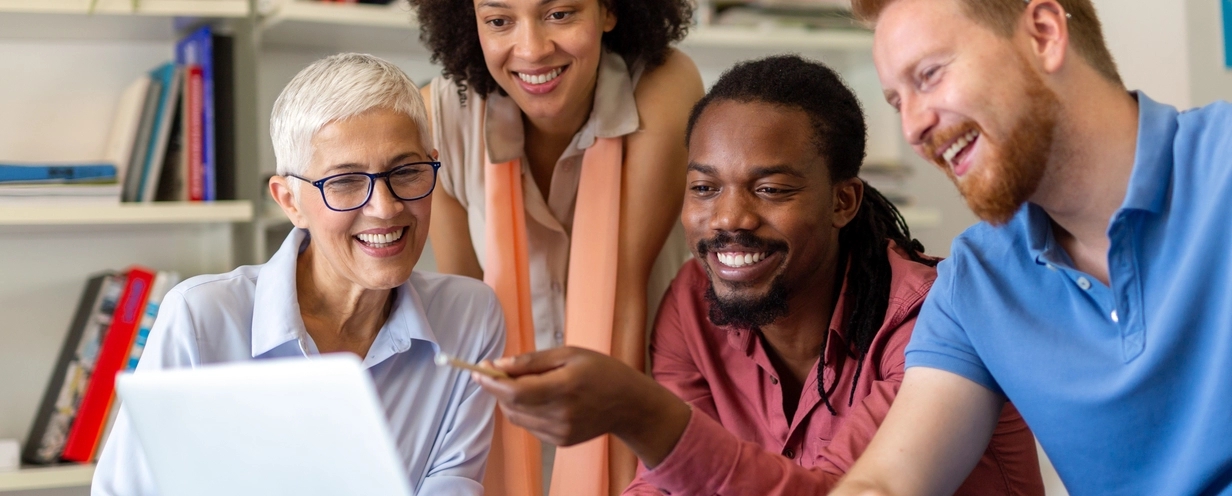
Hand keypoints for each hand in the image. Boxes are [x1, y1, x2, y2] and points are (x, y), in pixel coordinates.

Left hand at [473, 346, 691, 466]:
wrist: (629, 404)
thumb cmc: (601, 371)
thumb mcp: (569, 354)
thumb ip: (532, 361)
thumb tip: (498, 364)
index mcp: (565, 387)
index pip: (516, 391)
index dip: (491, 382)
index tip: (478, 369)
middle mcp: (562, 414)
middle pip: (512, 405)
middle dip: (497, 388)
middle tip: (497, 370)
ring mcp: (561, 432)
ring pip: (517, 417)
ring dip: (510, 399)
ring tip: (525, 382)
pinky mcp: (560, 442)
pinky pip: (529, 426)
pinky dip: (525, 410)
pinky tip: (541, 398)